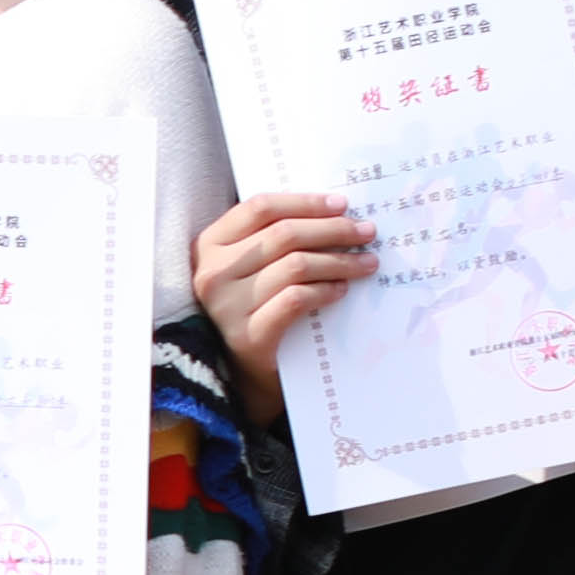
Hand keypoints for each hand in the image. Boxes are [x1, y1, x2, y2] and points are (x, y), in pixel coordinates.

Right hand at [192, 192, 371, 398]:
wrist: (238, 372)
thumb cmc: (251, 307)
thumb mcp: (249, 266)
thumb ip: (272, 238)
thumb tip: (333, 211)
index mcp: (208, 245)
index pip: (260, 208)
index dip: (305, 202)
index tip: (342, 204)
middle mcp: (211, 273)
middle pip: (283, 234)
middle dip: (333, 229)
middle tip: (366, 232)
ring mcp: (227, 306)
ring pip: (295, 265)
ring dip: (339, 261)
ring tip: (365, 262)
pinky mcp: (248, 335)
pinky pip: (296, 300)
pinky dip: (325, 290)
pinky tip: (342, 289)